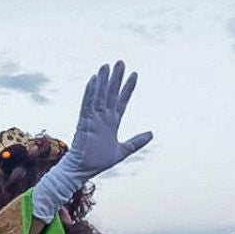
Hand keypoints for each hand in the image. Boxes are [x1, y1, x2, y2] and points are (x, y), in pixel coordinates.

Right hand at [29, 60, 153, 221]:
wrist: (82, 171)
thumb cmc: (98, 162)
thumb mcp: (123, 151)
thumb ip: (137, 141)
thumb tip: (152, 133)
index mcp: (112, 122)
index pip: (121, 100)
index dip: (128, 88)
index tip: (135, 74)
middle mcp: (103, 117)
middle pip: (110, 93)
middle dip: (116, 78)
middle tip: (121, 62)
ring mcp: (93, 119)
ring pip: (99, 96)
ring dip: (103, 81)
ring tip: (107, 66)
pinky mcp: (84, 122)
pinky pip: (87, 105)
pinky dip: (90, 93)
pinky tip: (94, 80)